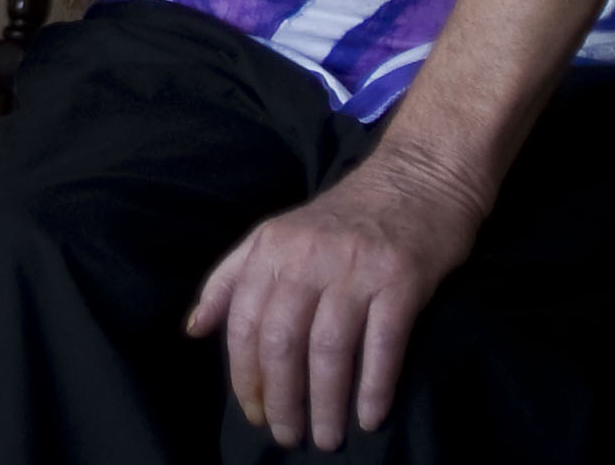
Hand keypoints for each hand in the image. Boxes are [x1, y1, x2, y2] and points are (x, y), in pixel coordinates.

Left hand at [187, 148, 486, 450]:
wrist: (420, 176)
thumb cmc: (346, 216)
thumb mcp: (279, 233)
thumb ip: (233, 277)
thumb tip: (194, 327)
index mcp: (272, 246)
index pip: (245, 322)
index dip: (244, 374)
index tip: (253, 411)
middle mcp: (309, 256)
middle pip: (282, 340)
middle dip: (281, 397)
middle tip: (287, 435)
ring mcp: (356, 267)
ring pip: (328, 348)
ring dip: (325, 402)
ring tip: (326, 436)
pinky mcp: (402, 279)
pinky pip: (383, 343)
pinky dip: (374, 385)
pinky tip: (370, 416)